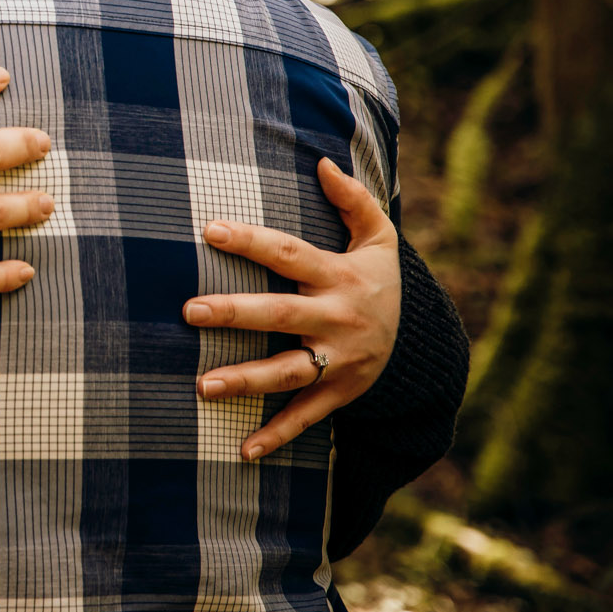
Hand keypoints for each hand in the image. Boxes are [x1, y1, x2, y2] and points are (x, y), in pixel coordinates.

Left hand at [183, 158, 399, 460]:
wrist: (422, 342)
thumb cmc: (380, 279)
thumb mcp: (379, 238)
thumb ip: (353, 200)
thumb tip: (323, 161)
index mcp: (339, 276)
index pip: (288, 253)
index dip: (250, 240)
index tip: (209, 229)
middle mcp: (337, 319)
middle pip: (280, 314)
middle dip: (235, 313)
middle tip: (189, 311)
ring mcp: (338, 360)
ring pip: (288, 372)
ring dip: (245, 381)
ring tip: (201, 386)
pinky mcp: (339, 393)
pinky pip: (306, 417)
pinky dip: (276, 436)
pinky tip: (241, 450)